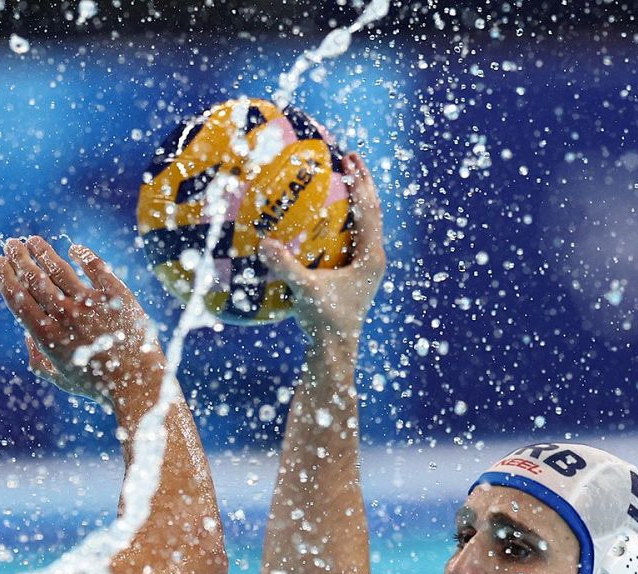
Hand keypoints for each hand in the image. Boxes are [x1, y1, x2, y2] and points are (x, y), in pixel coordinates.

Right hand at [0, 237, 162, 404]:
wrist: (138, 384)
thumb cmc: (98, 386)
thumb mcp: (60, 379)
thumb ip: (37, 360)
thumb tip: (26, 336)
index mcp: (47, 336)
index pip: (18, 298)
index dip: (4, 277)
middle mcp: (65, 315)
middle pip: (34, 279)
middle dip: (18, 258)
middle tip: (10, 244)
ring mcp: (90, 303)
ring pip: (59, 269)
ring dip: (43, 252)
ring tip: (33, 241)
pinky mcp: (115, 295)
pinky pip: (96, 267)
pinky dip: (82, 255)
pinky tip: (74, 249)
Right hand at [258, 152, 385, 339]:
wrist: (334, 351)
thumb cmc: (324, 322)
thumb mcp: (305, 291)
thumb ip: (286, 266)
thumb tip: (264, 243)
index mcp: (370, 258)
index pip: (370, 211)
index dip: (361, 183)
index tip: (350, 159)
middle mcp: (373, 259)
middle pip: (372, 211)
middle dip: (362, 183)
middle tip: (349, 157)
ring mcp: (365, 268)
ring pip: (366, 224)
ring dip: (355, 200)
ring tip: (342, 179)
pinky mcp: (355, 276)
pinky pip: (352, 239)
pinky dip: (343, 222)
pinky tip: (324, 217)